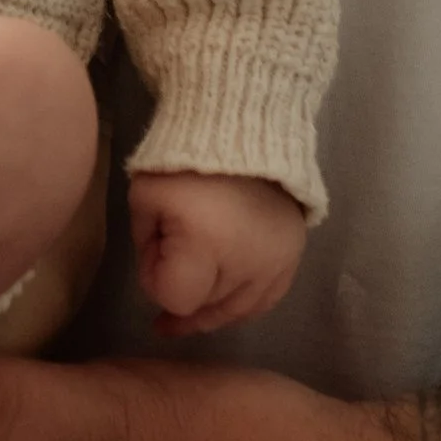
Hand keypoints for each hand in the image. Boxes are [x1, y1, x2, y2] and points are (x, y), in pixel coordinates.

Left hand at [129, 172, 309, 335]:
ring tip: (191, 304)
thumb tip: (161, 275)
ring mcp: (276, 263)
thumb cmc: (185, 161)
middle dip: (185, 288)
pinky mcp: (295, 256)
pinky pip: (267, 301)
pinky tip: (224, 299)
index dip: (157, 281)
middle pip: (205, 305)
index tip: (155, 248)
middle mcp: (247, 262)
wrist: (242, 129)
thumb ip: (145, 242)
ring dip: (212, 308)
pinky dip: (243, 302)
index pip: (176, 298)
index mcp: (206, 243)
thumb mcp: (145, 194)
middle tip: (174, 255)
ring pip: (237, 311)